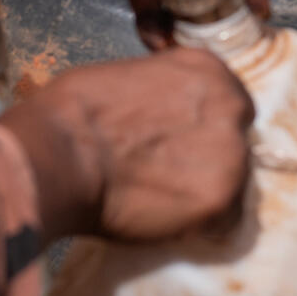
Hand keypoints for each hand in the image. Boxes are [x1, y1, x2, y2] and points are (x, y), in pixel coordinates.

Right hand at [0, 46, 253, 241]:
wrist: (61, 154)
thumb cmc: (77, 111)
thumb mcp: (129, 77)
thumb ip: (163, 94)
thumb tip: (163, 116)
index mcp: (207, 69)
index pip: (227, 100)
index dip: (204, 123)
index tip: (182, 139)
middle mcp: (229, 106)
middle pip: (235, 138)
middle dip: (210, 154)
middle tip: (171, 172)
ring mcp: (231, 153)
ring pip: (233, 180)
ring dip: (206, 190)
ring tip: (163, 200)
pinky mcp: (222, 199)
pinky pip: (224, 221)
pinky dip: (201, 226)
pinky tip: (168, 221)